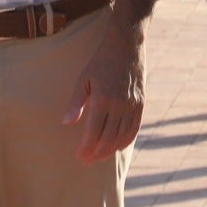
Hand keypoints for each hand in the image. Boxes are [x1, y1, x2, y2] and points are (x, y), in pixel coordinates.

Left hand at [63, 15, 146, 161]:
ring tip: (100, 157)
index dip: (86, 147)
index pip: (93, 131)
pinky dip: (126, 140)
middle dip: (97, 153)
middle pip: (108, 138)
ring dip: (110, 150)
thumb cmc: (100, 61)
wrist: (126, 46)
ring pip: (122, 136)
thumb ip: (76, 103)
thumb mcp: (83, 79)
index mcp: (102, 99)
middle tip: (87, 161)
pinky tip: (117, 147)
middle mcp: (119, 105)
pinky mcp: (141, 103)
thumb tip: (66, 123)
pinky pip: (134, 128)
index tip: (79, 157)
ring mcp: (132, 105)